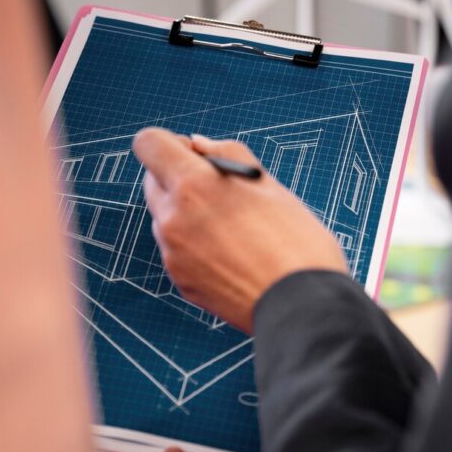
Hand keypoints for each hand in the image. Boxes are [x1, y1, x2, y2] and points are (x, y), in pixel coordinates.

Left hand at [133, 128, 345, 333]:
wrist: (303, 308)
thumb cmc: (295, 242)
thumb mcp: (267, 184)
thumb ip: (227, 156)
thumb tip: (199, 145)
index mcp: (193, 186)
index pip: (149, 144)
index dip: (170, 143)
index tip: (195, 154)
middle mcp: (173, 218)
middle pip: (153, 180)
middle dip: (178, 176)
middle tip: (217, 188)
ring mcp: (172, 253)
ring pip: (165, 216)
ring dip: (186, 212)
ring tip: (233, 227)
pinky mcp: (180, 280)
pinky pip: (176, 249)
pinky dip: (194, 243)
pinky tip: (232, 253)